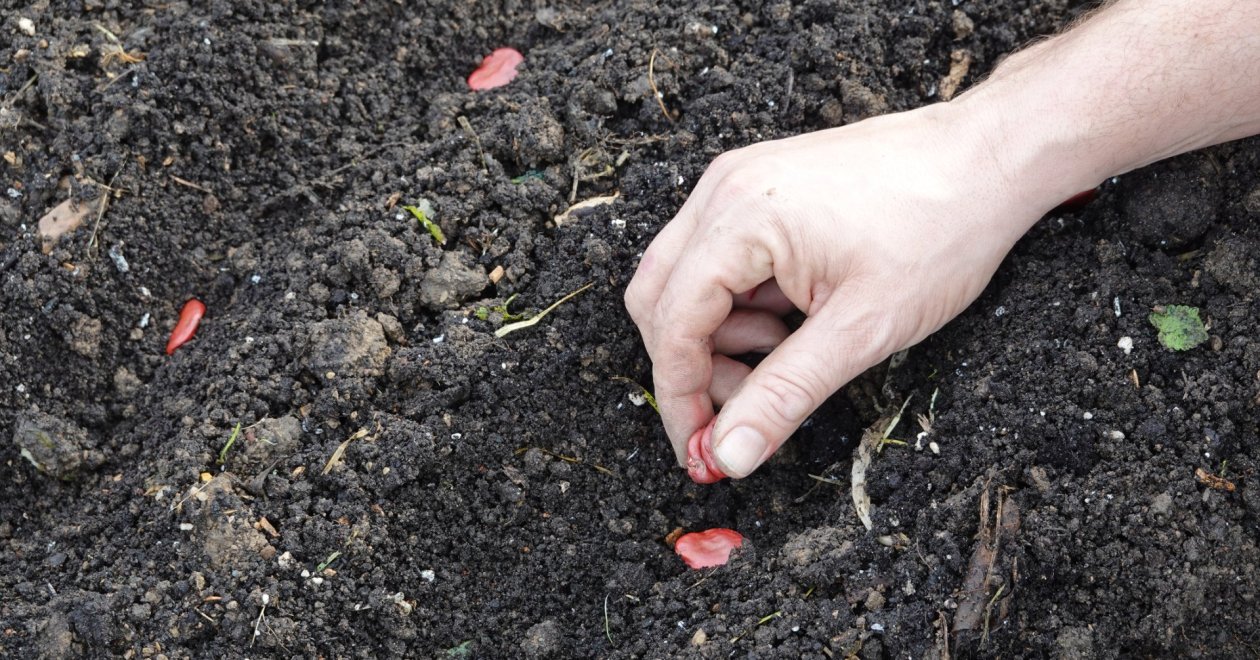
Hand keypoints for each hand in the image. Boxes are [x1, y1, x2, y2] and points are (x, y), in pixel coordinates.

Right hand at [625, 103, 1065, 479]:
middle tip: (737, 415)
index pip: (672, 321)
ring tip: (781, 359)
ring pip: (686, 280)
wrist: (990, 159)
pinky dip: (737, 305)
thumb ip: (785, 394)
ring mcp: (740, 184)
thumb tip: (730, 453)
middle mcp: (725, 191)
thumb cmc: (941, 227)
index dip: (679, 395)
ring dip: (717, 337)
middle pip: (659, 298)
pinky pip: (719, 258)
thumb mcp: (862, 329)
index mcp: (741, 217)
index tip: (699, 449)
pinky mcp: (761, 189)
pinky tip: (787, 324)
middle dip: (689, 367)